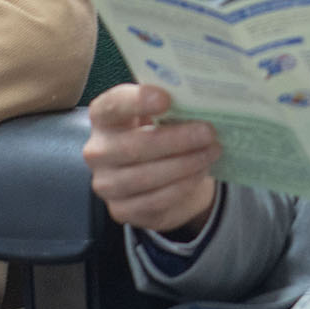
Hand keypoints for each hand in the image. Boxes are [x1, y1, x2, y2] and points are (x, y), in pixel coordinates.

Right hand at [83, 83, 220, 235]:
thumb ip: (170, 105)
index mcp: (103, 117)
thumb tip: (198, 100)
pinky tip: (200, 172)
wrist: (159, 175)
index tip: (166, 98)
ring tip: (211, 152)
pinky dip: (181, 186)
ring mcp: (106, 183)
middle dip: (176, 140)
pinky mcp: (120, 209)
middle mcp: (98, 151)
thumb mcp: (159, 114)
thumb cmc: (159, 134)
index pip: (112, 105)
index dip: (137, 101)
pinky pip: (154, 200)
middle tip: (208, 132)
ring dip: (185, 164)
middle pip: (134, 146)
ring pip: (145, 176)